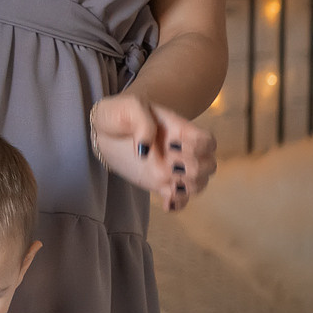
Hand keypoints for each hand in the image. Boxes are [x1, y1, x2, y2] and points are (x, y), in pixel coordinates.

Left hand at [88, 94, 215, 210]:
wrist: (103, 130)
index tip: (172, 144)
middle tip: (170, 163)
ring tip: (167, 182)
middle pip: (209, 166)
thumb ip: (141, 123)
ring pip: (199, 184)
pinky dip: (177, 204)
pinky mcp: (160, 183)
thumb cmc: (119, 113)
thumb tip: (145, 150)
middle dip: (194, 168)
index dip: (198, 146)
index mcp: (180, 130)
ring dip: (188, 187)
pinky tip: (166, 203)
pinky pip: (179, 200)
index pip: (207, 141)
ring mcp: (172, 169)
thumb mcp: (128, 108)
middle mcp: (181, 151)